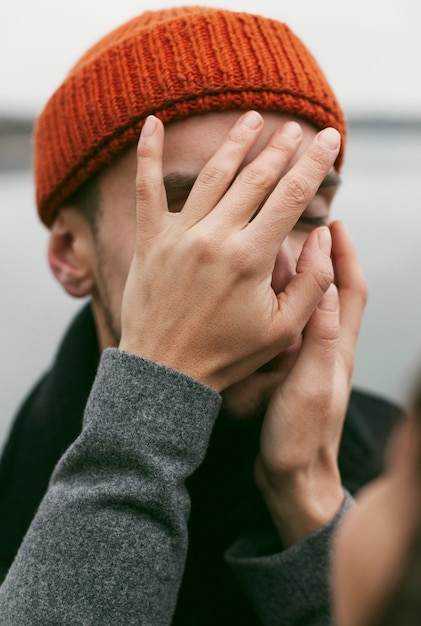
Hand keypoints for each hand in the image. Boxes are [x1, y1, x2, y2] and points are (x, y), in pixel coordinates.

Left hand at [120, 112, 339, 391]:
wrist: (166, 371)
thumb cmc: (228, 354)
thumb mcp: (284, 329)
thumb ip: (313, 282)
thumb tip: (324, 235)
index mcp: (251, 257)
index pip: (291, 196)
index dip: (314, 164)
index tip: (327, 139)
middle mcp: (215, 237)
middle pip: (255, 177)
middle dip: (280, 149)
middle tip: (294, 128)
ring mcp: (179, 235)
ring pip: (212, 174)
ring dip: (235, 143)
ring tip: (251, 119)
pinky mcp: (149, 240)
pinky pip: (145, 188)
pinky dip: (147, 154)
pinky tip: (152, 122)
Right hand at [255, 221, 367, 545]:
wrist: (292, 477)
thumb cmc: (302, 436)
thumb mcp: (311, 383)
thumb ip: (319, 336)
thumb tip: (323, 287)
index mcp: (337, 347)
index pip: (349, 290)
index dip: (345, 255)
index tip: (335, 225)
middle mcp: (327, 348)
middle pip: (328, 292)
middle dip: (318, 258)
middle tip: (298, 231)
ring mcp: (308, 359)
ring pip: (304, 307)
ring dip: (295, 279)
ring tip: (275, 254)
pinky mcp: (289, 372)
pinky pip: (287, 327)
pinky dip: (278, 305)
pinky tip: (261, 300)